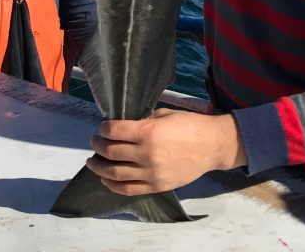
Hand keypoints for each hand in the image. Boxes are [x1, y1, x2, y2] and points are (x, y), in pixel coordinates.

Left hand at [85, 108, 246, 194]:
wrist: (211, 146)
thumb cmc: (189, 125)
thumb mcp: (164, 114)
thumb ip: (143, 121)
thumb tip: (125, 127)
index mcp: (148, 131)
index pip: (114, 131)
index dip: (103, 129)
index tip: (101, 128)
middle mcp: (146, 153)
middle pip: (111, 152)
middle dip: (98, 145)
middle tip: (94, 141)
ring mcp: (151, 172)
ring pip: (114, 173)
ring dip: (99, 167)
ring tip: (93, 161)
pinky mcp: (156, 186)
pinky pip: (128, 189)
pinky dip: (112, 185)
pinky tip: (106, 179)